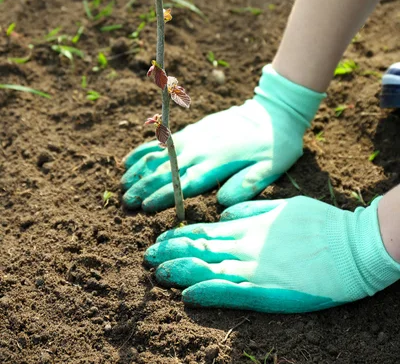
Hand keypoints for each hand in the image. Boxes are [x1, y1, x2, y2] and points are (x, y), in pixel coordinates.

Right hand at [121, 65, 322, 210]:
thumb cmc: (275, 145)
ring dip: (140, 169)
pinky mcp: (194, 130)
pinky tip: (130, 159)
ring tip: (122, 184)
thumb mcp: (271, 168)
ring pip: (160, 155)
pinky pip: (164, 141)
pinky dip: (145, 150)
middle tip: (125, 201)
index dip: (162, 195)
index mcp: (217, 163)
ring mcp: (195, 137)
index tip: (144, 206)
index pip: (184, 182)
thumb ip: (247, 184)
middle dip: (143, 186)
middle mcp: (201, 149)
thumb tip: (221, 203)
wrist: (274, 111)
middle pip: (166, 170)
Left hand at [144, 196, 399, 312]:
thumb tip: (225, 212)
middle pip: (201, 248)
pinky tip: (188, 294)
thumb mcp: (281, 205)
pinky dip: (208, 292)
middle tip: (148, 256)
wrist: (350, 246)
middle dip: (171, 252)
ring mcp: (255, 268)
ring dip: (181, 270)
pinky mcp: (268, 290)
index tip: (160, 239)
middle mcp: (246, 246)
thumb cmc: (319, 223)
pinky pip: (232, 292)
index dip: (181, 236)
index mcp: (249, 226)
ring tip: (157, 273)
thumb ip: (250, 208)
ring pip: (209, 268)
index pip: (206, 231)